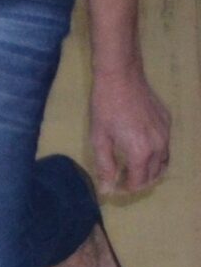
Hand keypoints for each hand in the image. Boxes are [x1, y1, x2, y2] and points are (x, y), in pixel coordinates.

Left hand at [88, 67, 170, 193]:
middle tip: (122, 179)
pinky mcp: (168, 123)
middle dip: (139, 181)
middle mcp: (159, 146)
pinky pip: (166, 147)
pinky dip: (156, 155)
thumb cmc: (105, 107)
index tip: (115, 187)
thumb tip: (107, 189)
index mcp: (141, 152)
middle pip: (154, 175)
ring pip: (164, 162)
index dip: (127, 188)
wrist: (121, 78)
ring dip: (150, 171)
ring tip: (133, 170)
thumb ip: (105, 165)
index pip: (139, 181)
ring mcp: (166, 134)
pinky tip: (141, 150)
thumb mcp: (99, 138)